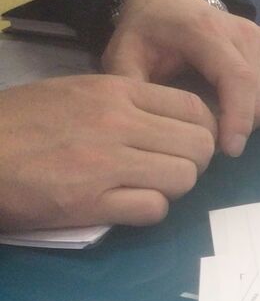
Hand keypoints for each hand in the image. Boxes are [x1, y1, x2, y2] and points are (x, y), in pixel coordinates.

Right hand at [0, 75, 216, 229]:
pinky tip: (126, 205)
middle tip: (169, 168)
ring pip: (184, 177)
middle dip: (193, 161)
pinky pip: (154, 209)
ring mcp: (107, 163)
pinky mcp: (91, 202)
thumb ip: (123, 104)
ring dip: (172, 187)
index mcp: (114, 90)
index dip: (200, 129)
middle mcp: (118, 122)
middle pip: (199, 145)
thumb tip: (169, 125)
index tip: (184, 142)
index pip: (193, 107)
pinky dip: (148, 210)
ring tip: (146, 186)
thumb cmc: (18, 123)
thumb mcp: (74, 93)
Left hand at [102, 0, 259, 156]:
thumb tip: (151, 126)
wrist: (169, 4)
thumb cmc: (148, 33)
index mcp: (207, 33)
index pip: (239, 79)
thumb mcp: (124, 55)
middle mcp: (246, 34)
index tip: (228, 150)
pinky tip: (249, 108)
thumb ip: (133, 87)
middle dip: (244, 126)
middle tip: (213, 135)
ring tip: (228, 120)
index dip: (239, 119)